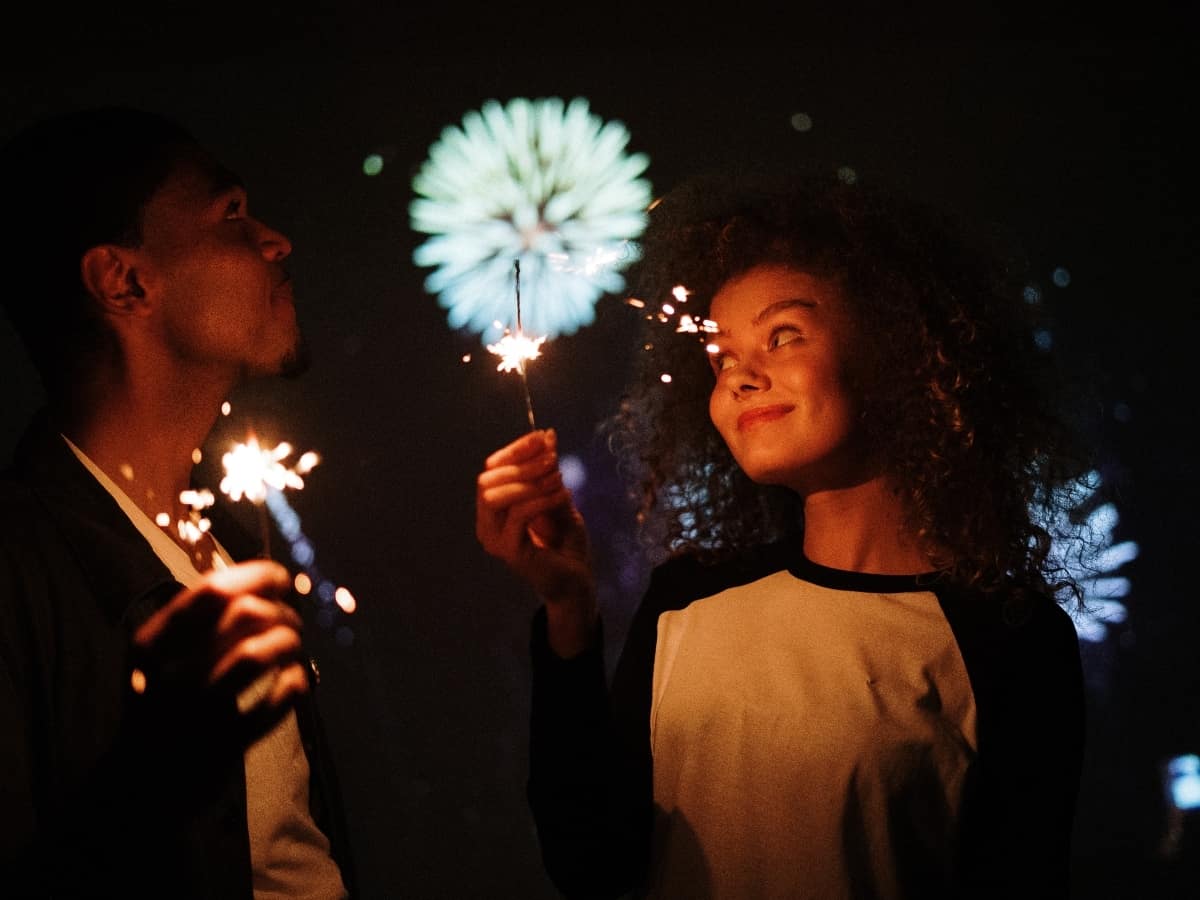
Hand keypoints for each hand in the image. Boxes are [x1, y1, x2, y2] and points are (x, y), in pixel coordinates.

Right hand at [132, 559, 307, 743]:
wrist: (137, 782)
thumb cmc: (158, 705)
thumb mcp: (158, 658)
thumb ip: (196, 621)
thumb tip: (259, 580)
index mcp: (151, 644)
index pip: (213, 590)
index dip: (259, 576)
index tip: (281, 579)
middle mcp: (170, 673)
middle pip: (246, 613)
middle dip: (282, 610)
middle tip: (290, 620)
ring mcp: (198, 709)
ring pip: (259, 651)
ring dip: (289, 641)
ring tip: (292, 646)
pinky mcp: (227, 742)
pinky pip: (279, 696)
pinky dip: (296, 680)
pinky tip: (294, 679)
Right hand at [476, 429, 596, 655]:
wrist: (577, 580)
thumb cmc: (565, 542)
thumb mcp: (558, 497)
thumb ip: (548, 471)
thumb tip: (546, 435)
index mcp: (492, 509)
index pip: (491, 469)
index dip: (515, 450)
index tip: (542, 438)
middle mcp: (486, 524)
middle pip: (487, 480)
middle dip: (520, 464)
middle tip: (552, 460)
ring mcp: (494, 539)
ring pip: (496, 496)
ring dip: (530, 481)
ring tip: (558, 478)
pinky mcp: (509, 551)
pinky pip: (518, 515)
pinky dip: (540, 499)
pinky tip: (562, 495)